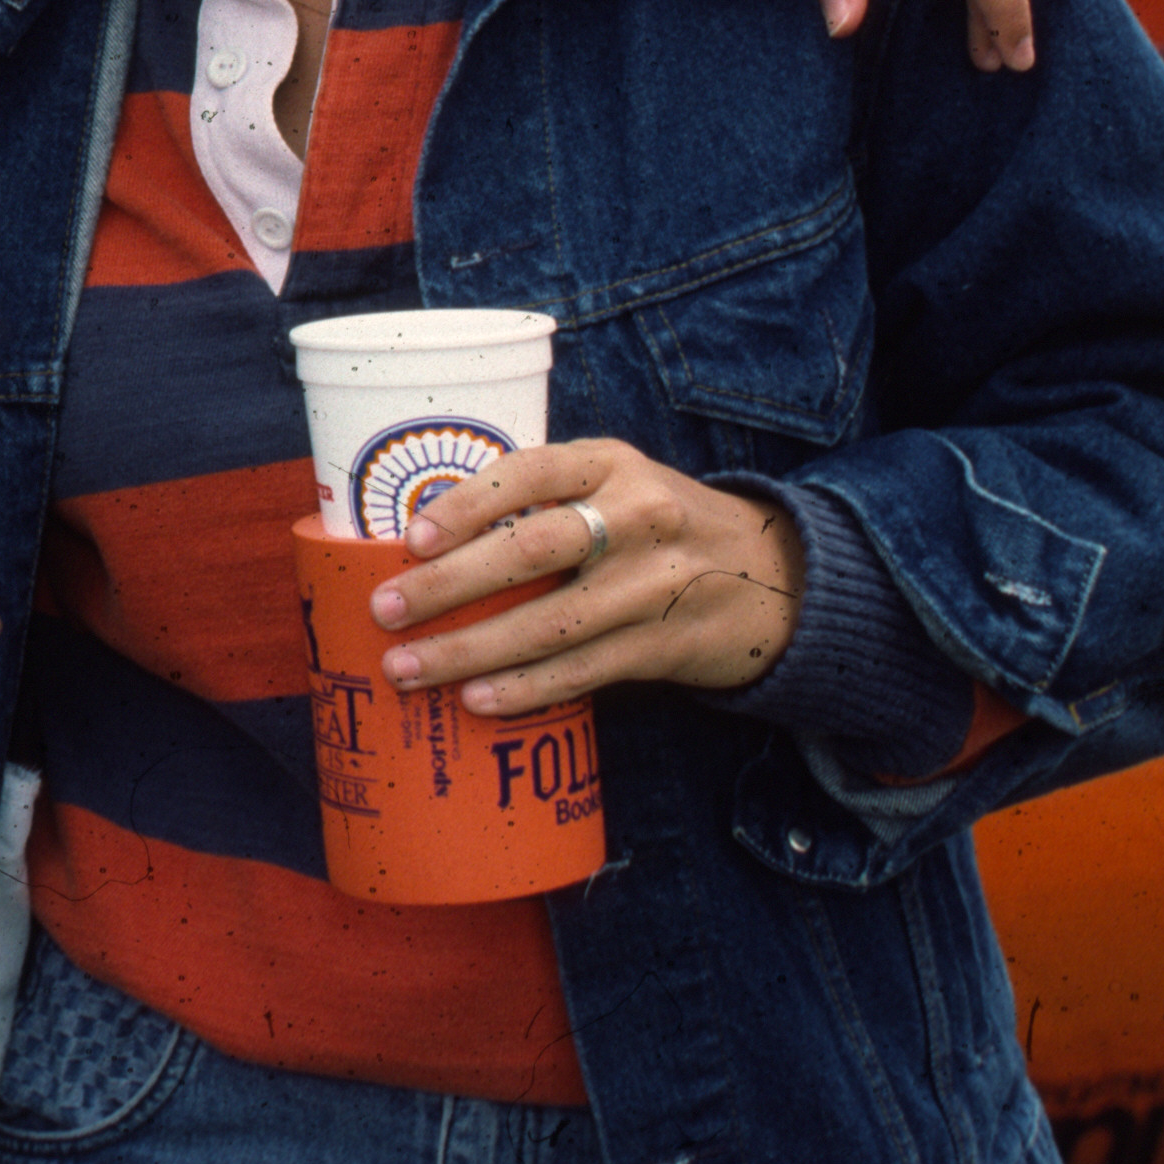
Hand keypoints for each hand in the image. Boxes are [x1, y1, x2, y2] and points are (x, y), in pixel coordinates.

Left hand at [370, 439, 806, 716]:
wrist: (779, 578)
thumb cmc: (660, 528)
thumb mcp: (616, 485)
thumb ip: (545, 500)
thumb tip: (426, 542)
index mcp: (611, 464)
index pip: (531, 472)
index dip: (468, 503)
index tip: (411, 537)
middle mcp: (638, 516)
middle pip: (532, 551)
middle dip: (449, 584)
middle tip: (385, 609)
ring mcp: (656, 583)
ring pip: (550, 622)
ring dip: (470, 650)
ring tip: (407, 668)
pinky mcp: (667, 643)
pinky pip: (584, 670)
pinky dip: (526, 687)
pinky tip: (477, 700)